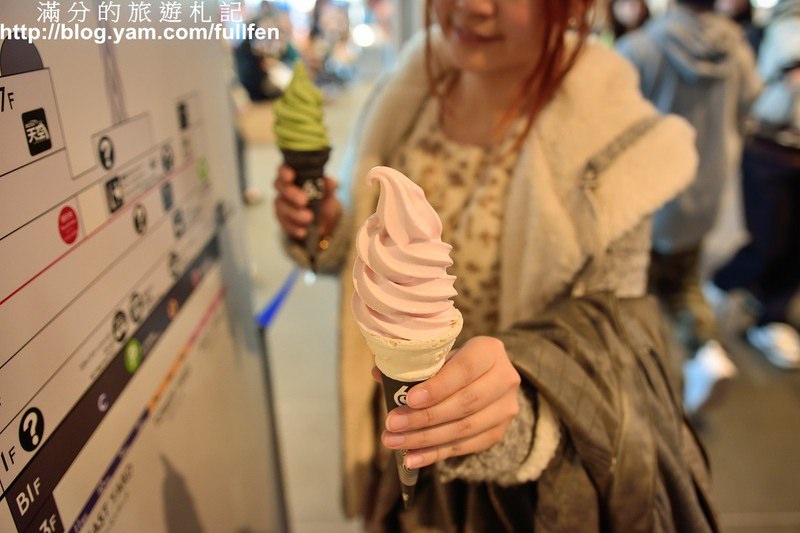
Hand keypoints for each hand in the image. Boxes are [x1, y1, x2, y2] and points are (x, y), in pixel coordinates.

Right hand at [274, 165, 340, 239]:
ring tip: (309, 218)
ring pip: (282, 207)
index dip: (285, 172)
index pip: (284, 170)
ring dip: (294, 213)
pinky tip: (303, 232)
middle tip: (304, 201)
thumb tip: (331, 182)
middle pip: (280, 187)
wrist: (324, 220)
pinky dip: (294, 228)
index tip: (291, 176)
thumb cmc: (323, 199)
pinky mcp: (283, 219)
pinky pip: (284, 224)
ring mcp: (281, 204)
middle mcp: (284, 188)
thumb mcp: (329, 193)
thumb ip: (329, 187)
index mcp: (294, 176)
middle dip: (291, 194)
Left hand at [377, 336, 520, 468]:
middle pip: (464, 404)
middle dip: (424, 417)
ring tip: (395, 442)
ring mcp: (505, 408)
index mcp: (488, 351)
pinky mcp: (498, 432)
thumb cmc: (453, 363)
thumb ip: (414, 365)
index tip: (409, 400)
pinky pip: (464, 447)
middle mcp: (505, 378)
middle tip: (392, 424)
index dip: (437, 387)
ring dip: (425, 439)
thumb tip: (378, 374)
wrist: (487, 379)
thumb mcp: (439, 356)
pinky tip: (412, 458)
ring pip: (464, 429)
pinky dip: (435, 454)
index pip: (464, 370)